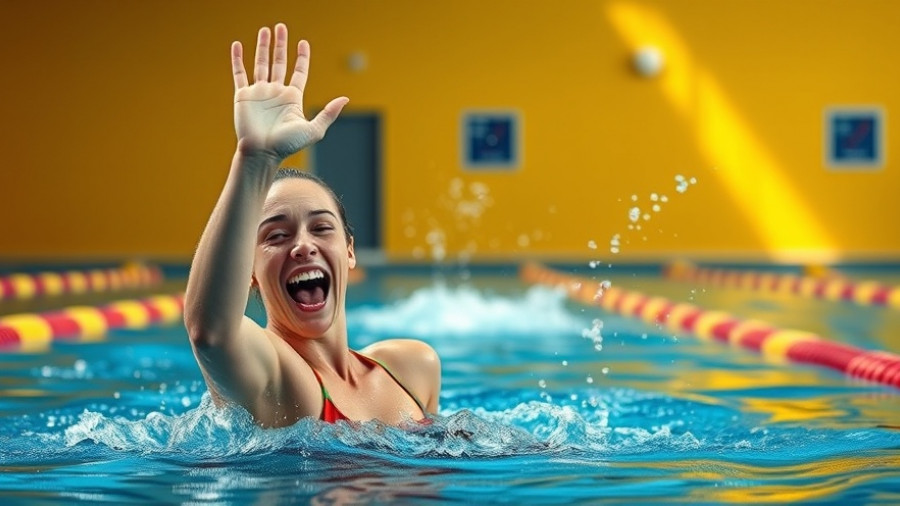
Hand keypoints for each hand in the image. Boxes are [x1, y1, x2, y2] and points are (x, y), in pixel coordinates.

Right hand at [231, 24, 347, 158]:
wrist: (262, 154)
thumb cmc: (287, 145)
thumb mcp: (313, 130)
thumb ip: (328, 114)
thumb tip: (345, 98)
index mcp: (293, 98)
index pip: (299, 72)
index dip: (302, 57)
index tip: (303, 43)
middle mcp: (276, 92)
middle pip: (280, 62)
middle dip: (281, 44)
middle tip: (281, 27)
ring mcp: (259, 93)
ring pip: (261, 64)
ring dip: (263, 47)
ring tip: (265, 30)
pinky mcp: (243, 96)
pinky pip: (240, 73)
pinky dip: (237, 59)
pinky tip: (237, 45)